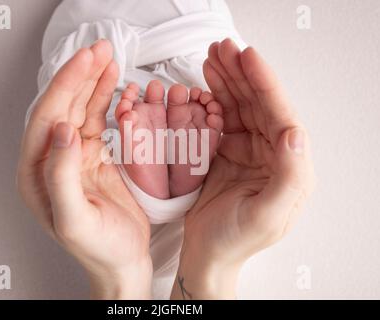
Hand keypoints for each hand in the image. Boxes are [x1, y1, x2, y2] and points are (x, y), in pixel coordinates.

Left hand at [17, 40, 151, 298]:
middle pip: (62, 107)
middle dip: (80, 75)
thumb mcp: (74, 219)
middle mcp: (51, 161)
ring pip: (80, 109)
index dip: (65, 86)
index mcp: (37, 174)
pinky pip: (97, 120)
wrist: (122, 260)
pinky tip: (113, 84)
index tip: (86, 61)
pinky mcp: (94, 156)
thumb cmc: (99, 248)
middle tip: (99, 51)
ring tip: (107, 59)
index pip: (47, 119)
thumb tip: (62, 130)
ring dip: (93, 82)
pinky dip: (105, 100)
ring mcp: (74, 156)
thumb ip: (61, 175)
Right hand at [171, 39, 314, 298]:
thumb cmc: (236, 241)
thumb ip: (289, 176)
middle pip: (257, 104)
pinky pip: (219, 120)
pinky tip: (202, 87)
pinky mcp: (225, 153)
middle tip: (222, 49)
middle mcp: (271, 155)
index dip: (263, 83)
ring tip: (211, 59)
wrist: (207, 254)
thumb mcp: (267, 215)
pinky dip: (210, 101)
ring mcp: (247, 151)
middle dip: (240, 74)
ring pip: (238, 107)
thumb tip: (295, 133)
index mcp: (289, 167)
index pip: (280, 115)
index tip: (246, 57)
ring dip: (225, 81)